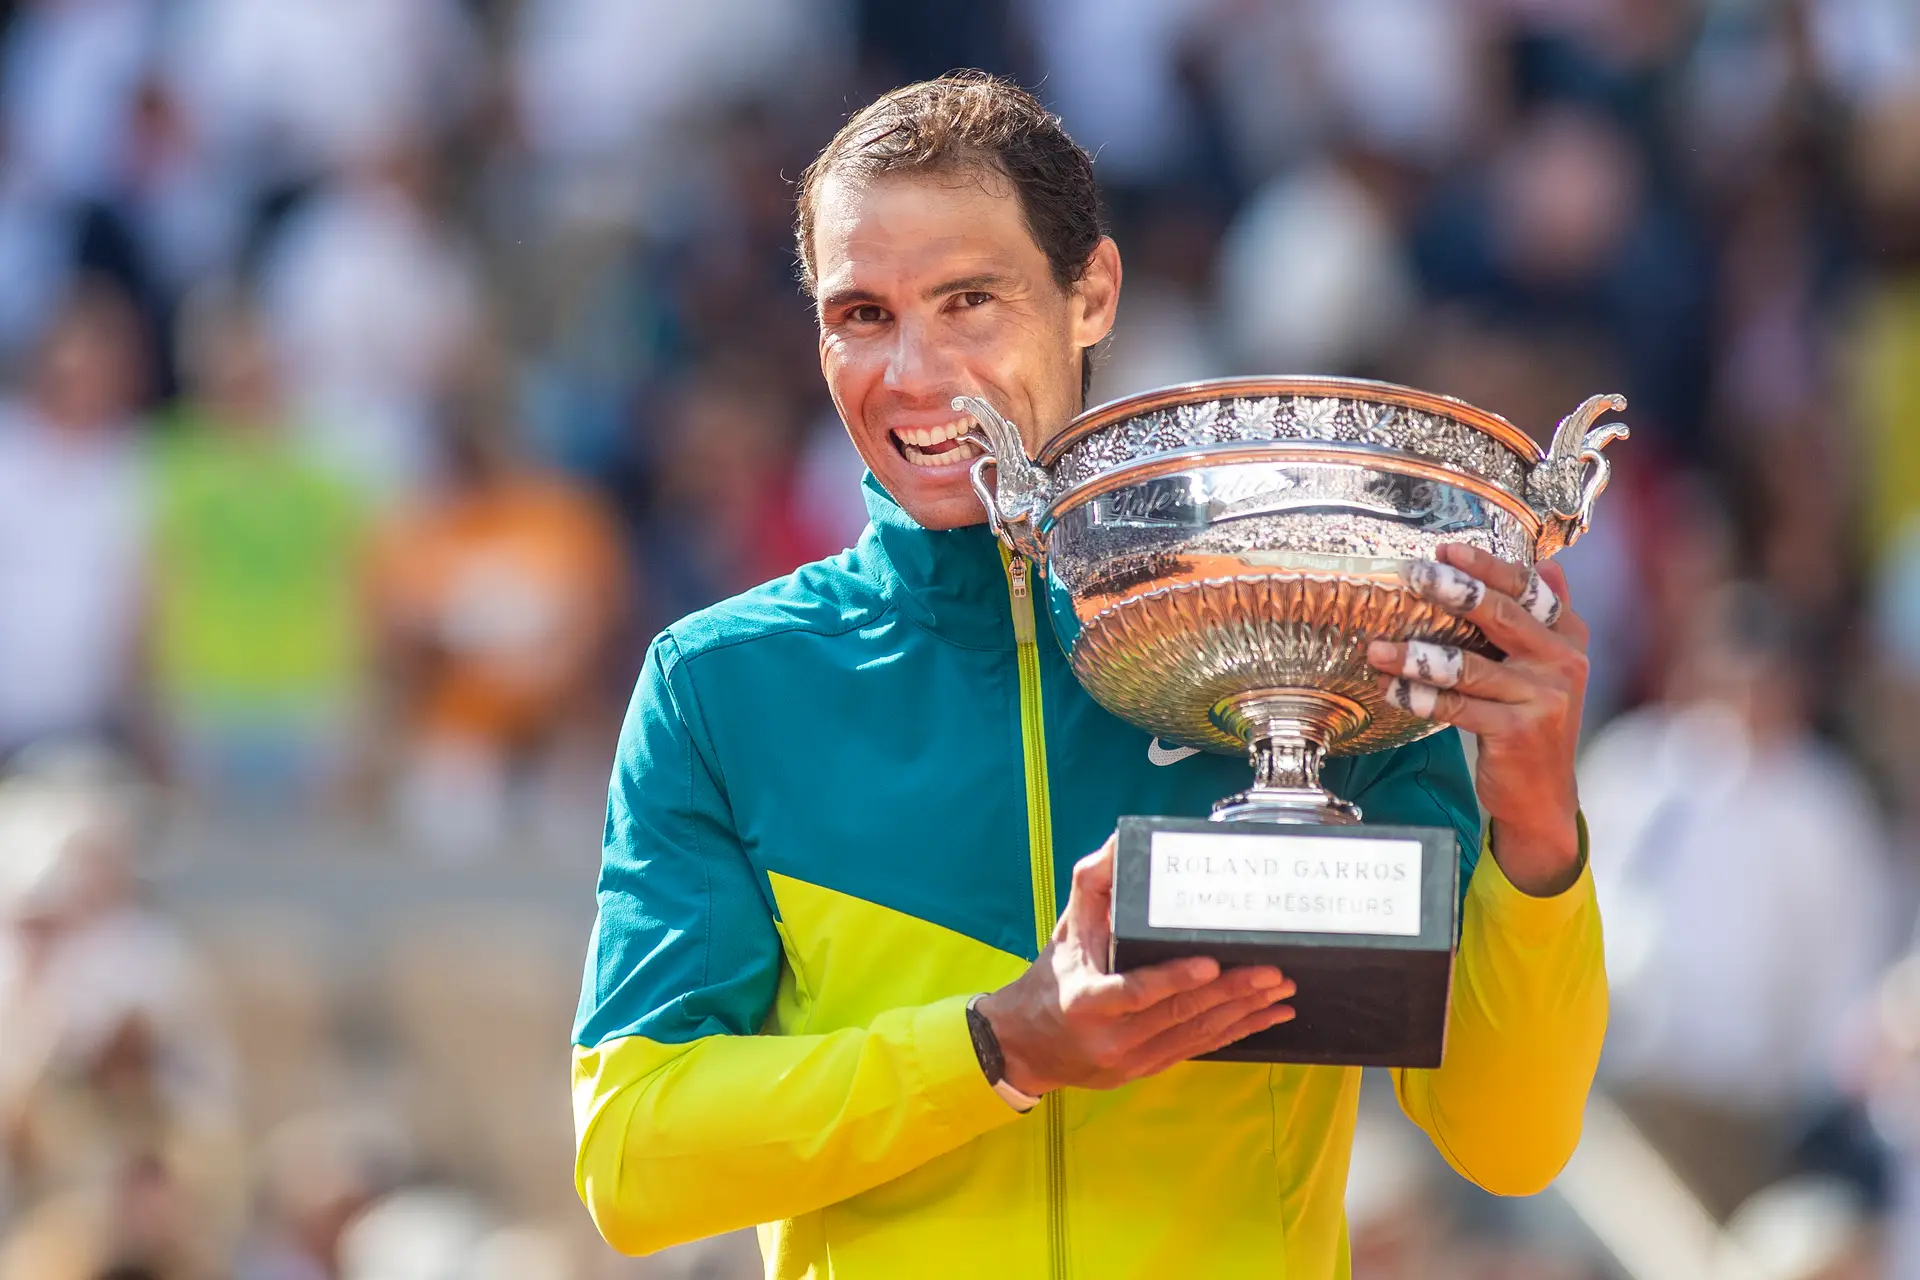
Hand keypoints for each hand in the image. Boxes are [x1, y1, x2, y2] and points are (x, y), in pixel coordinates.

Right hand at [975, 837, 1295, 1096]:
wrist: (1025, 1046)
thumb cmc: (1050, 979)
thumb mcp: (1065, 929)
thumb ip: (1093, 884)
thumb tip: (1121, 841)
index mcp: (1086, 1001)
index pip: (1135, 992)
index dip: (1175, 979)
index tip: (1211, 963)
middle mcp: (1111, 1037)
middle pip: (1179, 1015)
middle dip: (1232, 992)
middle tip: (1272, 972)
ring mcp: (1132, 1060)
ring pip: (1196, 1035)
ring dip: (1243, 1012)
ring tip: (1280, 991)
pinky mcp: (1147, 1069)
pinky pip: (1198, 1049)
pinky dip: (1236, 1033)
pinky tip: (1267, 1018)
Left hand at [1365, 543, 1586, 896]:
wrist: (1542, 795)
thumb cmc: (1530, 721)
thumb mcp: (1548, 666)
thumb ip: (1545, 617)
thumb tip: (1548, 565)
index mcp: (1568, 636)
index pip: (1527, 589)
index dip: (1486, 567)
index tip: (1446, 550)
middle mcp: (1562, 662)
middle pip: (1501, 616)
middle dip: (1453, 591)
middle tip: (1411, 575)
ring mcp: (1542, 698)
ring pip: (1468, 666)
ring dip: (1416, 654)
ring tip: (1377, 647)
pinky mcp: (1516, 732)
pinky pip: (1456, 707)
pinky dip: (1419, 697)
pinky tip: (1390, 687)